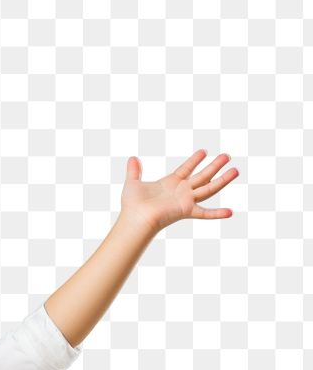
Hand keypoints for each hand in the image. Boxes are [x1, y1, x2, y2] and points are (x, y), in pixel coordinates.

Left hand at [120, 149, 239, 233]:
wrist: (134, 218)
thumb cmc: (132, 204)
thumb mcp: (133, 183)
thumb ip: (134, 171)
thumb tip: (132, 158)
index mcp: (171, 183)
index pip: (186, 169)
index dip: (195, 160)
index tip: (204, 151)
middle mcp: (181, 192)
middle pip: (202, 176)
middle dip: (215, 166)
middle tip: (227, 156)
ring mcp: (186, 200)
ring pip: (209, 188)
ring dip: (223, 180)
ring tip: (236, 170)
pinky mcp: (186, 210)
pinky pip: (204, 213)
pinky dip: (217, 214)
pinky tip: (230, 213)